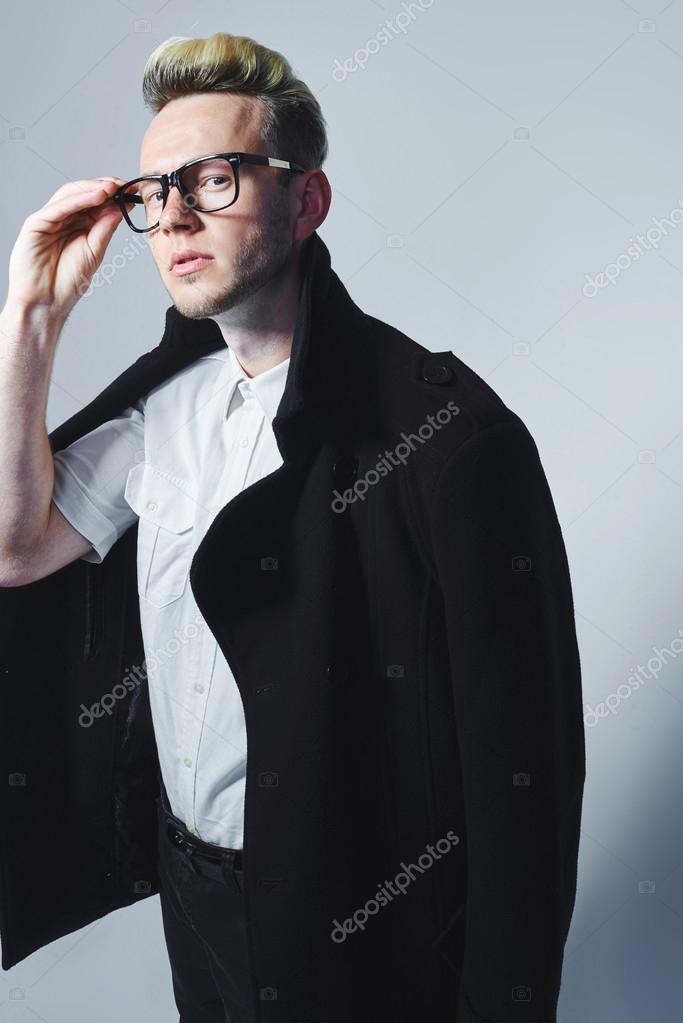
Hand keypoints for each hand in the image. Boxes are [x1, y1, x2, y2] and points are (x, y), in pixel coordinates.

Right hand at [5, 176, 133, 321]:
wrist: (47, 301)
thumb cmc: (67, 281)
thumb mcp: (95, 251)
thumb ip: (105, 228)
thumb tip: (120, 208)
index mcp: (78, 226)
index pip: (96, 203)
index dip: (115, 196)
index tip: (134, 191)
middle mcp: (63, 219)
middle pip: (84, 194)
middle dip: (106, 187)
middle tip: (125, 185)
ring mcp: (49, 220)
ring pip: (71, 195)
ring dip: (93, 188)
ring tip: (113, 187)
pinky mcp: (36, 224)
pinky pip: (59, 207)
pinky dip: (78, 199)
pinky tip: (96, 195)